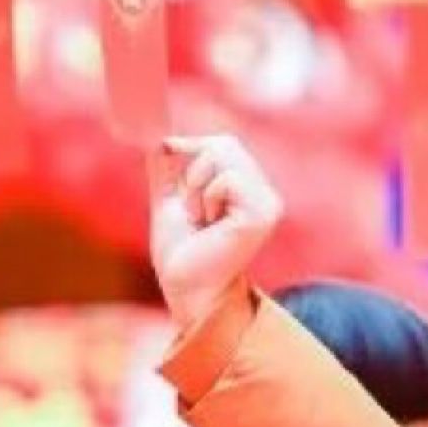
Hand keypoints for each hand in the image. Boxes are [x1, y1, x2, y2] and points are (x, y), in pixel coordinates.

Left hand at [149, 134, 284, 334]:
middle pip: (224, 143)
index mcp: (250, 190)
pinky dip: (206, 198)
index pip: (224, 143)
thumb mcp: (171, 201)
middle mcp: (265, 194)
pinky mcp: (262, 213)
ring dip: (196, 188)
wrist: (184, 289)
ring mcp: (268, 203)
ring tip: (201, 221)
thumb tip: (160, 137)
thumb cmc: (181, 255)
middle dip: (193, 174)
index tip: (178, 181)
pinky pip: (226, 178)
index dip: (194, 150)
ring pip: (223, 155)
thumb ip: (169, 169)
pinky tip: (210, 226)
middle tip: (193, 214)